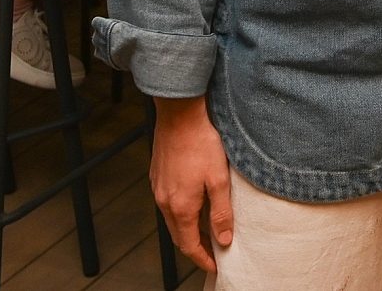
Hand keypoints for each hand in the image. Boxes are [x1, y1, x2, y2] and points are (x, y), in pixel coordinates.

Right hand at [151, 95, 233, 273]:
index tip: (214, 267)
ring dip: (188, 230)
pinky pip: (168, 203)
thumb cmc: (201, 143)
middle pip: (179, 236)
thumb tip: (223, 240)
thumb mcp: (218, 179)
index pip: (189, 245)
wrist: (179, 114)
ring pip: (173, 220)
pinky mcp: (157, 176)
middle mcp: (164, 201)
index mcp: (180, 207)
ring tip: (207, 230)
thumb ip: (221, 212)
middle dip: (195, 248)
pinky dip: (181, 212)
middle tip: (212, 253)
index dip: (202, 259)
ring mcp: (158, 188)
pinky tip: (194, 204)